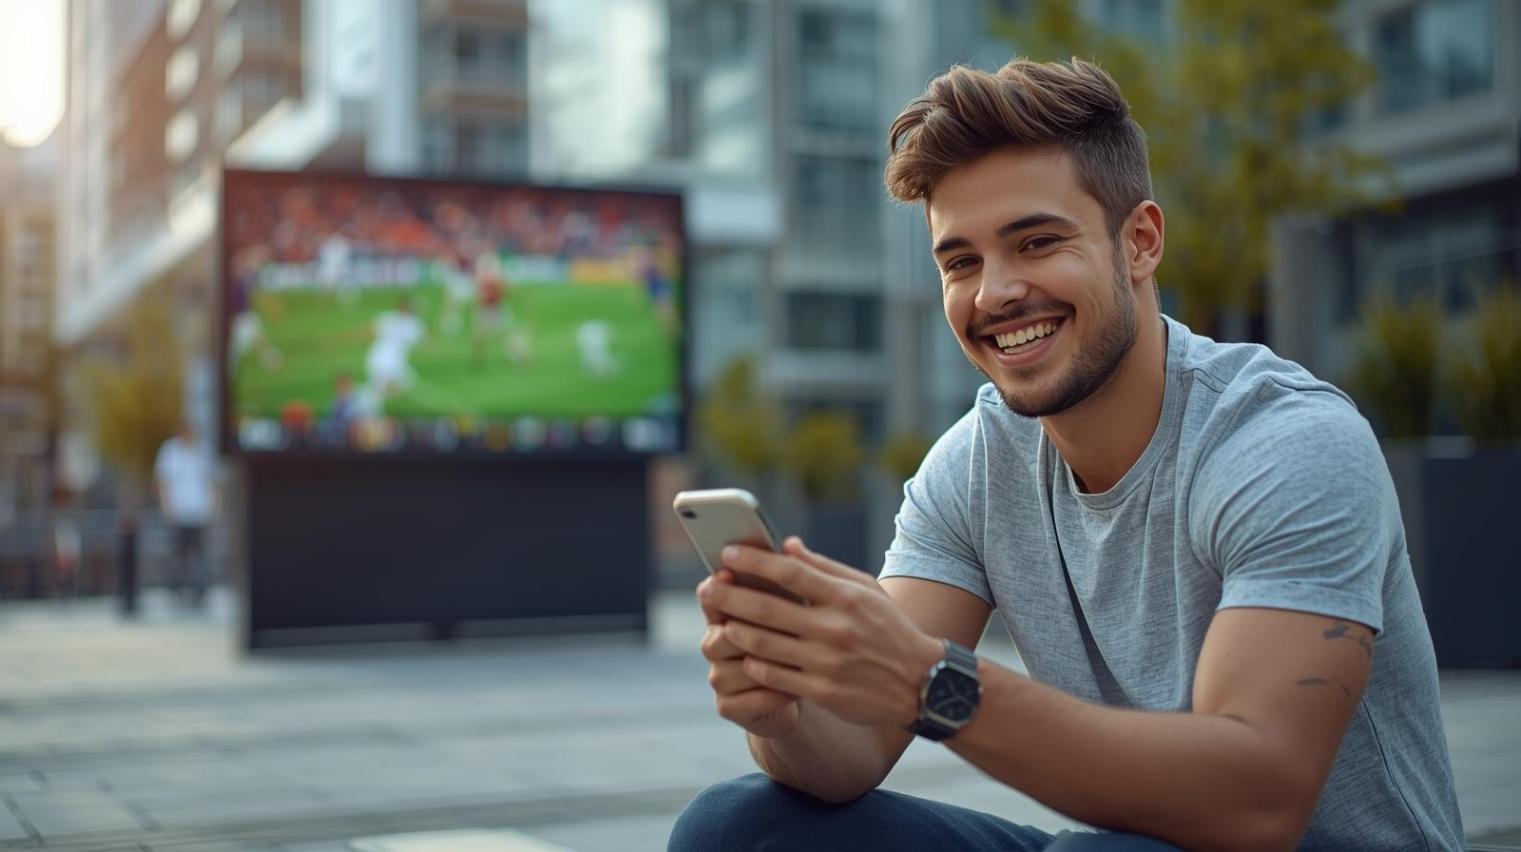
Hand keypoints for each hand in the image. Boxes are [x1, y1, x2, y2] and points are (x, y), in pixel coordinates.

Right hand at [697, 568, 800, 738]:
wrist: (810, 691)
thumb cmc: (805, 639)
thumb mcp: (803, 606)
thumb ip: (794, 578)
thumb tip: (790, 543)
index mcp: (729, 612)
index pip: (712, 596)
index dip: (719, 586)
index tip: (727, 572)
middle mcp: (717, 643)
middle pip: (718, 634)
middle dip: (744, 628)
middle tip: (773, 621)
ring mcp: (721, 677)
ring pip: (731, 668)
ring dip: (763, 666)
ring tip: (795, 660)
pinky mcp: (730, 707)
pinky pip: (746, 700)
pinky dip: (772, 695)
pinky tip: (796, 692)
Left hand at [701, 537, 944, 730]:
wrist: (921, 683)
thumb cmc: (889, 629)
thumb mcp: (865, 590)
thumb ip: (824, 568)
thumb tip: (787, 545)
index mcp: (844, 597)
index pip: (788, 571)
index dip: (752, 561)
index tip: (726, 554)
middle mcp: (834, 628)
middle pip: (766, 607)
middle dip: (729, 595)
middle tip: (705, 587)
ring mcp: (827, 662)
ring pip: (764, 644)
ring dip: (735, 630)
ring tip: (719, 621)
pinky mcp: (823, 692)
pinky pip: (775, 676)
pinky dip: (754, 664)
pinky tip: (745, 654)